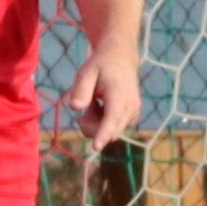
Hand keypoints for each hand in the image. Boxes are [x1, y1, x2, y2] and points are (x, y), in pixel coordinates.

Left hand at [64, 41, 142, 159]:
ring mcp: (133, 114)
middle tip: (83, 110)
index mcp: (120, 95)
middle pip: (110, 132)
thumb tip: (74, 107)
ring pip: (111, 133)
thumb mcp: (87, 72)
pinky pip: (114, 129)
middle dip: (92, 127)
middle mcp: (131, 107)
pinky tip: (100, 106)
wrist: (122, 58)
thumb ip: (81, 90)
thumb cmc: (101, 65)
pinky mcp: (131, 117)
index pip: (111, 119)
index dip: (103, 134)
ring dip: (96, 124)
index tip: (96, 147)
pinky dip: (102, 122)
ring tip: (93, 103)